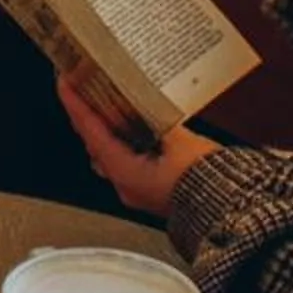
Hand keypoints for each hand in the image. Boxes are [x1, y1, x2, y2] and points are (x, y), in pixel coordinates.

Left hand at [56, 74, 216, 217]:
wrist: (227, 209)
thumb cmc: (205, 182)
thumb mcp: (180, 140)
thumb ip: (160, 120)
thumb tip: (148, 105)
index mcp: (124, 171)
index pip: (89, 131)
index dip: (75, 104)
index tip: (64, 82)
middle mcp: (124, 184)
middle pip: (95, 143)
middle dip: (89, 115)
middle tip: (85, 87)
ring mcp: (136, 189)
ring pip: (110, 154)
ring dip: (107, 129)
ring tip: (108, 102)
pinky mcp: (150, 190)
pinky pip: (128, 162)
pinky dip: (125, 142)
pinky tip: (136, 128)